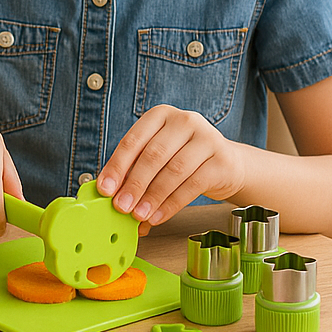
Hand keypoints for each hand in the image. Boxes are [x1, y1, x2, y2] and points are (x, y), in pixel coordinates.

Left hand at [97, 105, 245, 230]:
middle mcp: (184, 121)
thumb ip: (134, 170)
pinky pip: (192, 186)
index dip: (117, 166)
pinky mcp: (221, 161)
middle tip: (121, 206)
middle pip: (153, 155)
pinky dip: (171, 204)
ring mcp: (206, 139)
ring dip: (152, 197)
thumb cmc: (183, 157)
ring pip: (173, 171)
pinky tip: (158, 216)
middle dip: (134, 184)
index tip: (105, 188)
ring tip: (139, 215)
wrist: (227, 163)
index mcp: (160, 115)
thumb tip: (112, 196)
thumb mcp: (158, 155)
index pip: (133, 141)